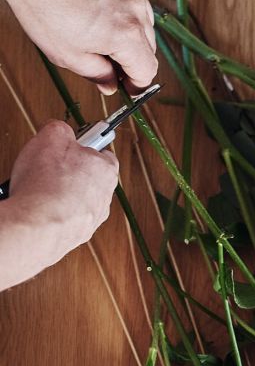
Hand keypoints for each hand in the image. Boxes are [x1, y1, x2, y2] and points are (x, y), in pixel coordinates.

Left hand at [0, 0, 156, 94]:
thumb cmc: (44, 3)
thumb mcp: (67, 54)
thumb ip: (97, 74)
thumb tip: (110, 83)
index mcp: (127, 35)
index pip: (147, 70)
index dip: (136, 84)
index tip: (126, 87)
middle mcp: (137, 10)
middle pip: (148, 48)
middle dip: (131, 60)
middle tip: (108, 65)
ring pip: (143, 23)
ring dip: (128, 34)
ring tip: (99, 34)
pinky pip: (133, 0)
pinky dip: (122, 11)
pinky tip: (97, 11)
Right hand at [0, 121, 118, 288]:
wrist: (37, 227)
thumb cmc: (47, 184)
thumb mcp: (51, 136)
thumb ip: (60, 129)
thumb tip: (60, 130)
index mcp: (106, 170)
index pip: (102, 154)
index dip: (82, 148)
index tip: (70, 146)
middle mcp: (105, 198)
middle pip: (88, 179)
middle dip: (68, 173)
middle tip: (48, 168)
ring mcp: (91, 220)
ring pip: (76, 201)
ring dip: (59, 195)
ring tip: (38, 191)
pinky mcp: (76, 236)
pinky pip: (64, 219)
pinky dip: (52, 214)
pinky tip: (37, 209)